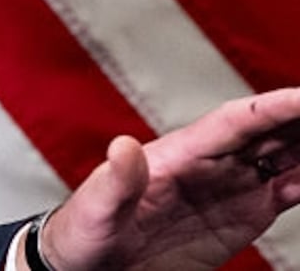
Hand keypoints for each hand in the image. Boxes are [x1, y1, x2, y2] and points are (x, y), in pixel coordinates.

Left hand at [36, 88, 299, 269]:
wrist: (87, 267)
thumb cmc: (82, 234)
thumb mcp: (94, 210)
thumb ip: (114, 181)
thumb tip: (123, 145)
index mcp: (179, 153)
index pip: (238, 120)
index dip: (277, 107)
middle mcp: (210, 163)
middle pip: (272, 130)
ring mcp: (228, 187)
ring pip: (287, 156)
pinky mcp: (240, 216)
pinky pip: (287, 190)